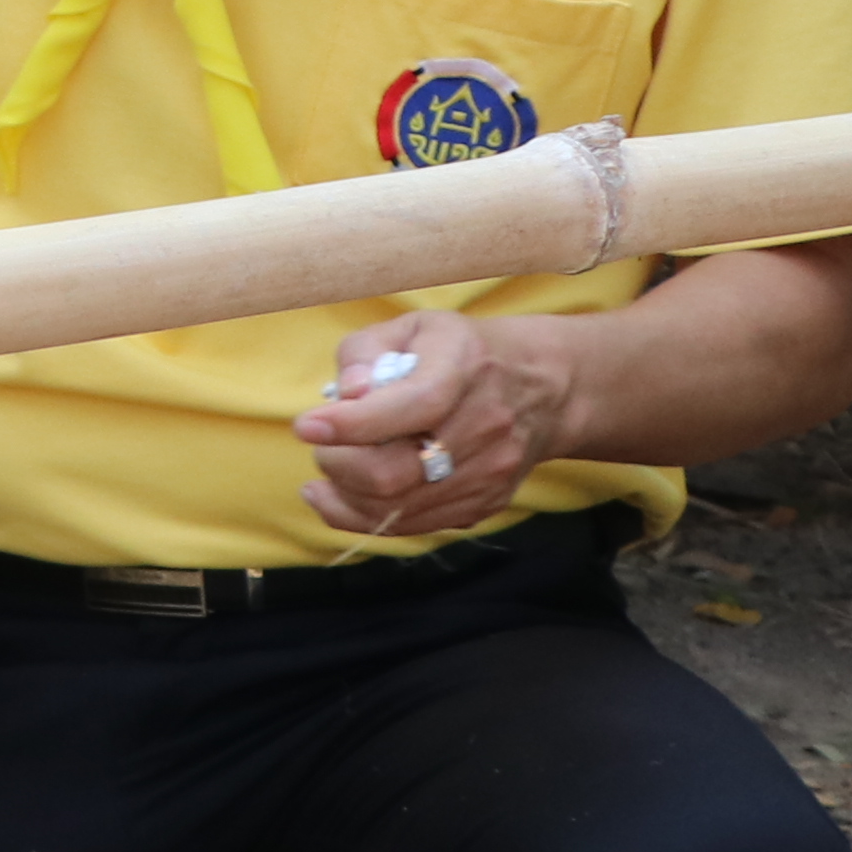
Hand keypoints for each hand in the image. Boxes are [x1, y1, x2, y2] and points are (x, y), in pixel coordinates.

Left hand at [292, 315, 570, 539]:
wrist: (544, 388)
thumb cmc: (459, 351)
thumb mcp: (412, 327)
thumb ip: (366, 351)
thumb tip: (347, 394)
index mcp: (465, 368)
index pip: (412, 405)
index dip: (352, 423)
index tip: (306, 426)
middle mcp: (486, 425)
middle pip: (396, 472)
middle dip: (339, 466)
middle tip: (322, 447)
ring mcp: (490, 471)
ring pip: (400, 508)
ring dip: (345, 496)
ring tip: (326, 474)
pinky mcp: (487, 502)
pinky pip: (416, 525)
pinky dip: (366, 516)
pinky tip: (342, 495)